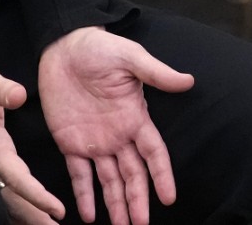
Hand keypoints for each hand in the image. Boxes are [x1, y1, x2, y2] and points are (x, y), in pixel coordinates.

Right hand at [0, 56, 66, 222]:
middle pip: (11, 199)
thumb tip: (19, 95)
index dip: (37, 196)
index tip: (57, 210)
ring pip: (3, 200)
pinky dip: (11, 207)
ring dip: (23, 216)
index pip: (17, 178)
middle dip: (32, 217)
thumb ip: (1, 89)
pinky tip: (21, 216)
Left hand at [39, 26, 195, 224]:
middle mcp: (118, 135)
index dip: (161, 176)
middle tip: (141, 224)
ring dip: (116, 204)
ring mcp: (95, 142)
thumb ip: (156, 73)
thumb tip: (188, 81)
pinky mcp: (70, 142)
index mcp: (135, 117)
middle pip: (133, 174)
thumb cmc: (100, 48)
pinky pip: (79, 174)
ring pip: (109, 181)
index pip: (154, 153)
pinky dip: (84, 195)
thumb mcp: (130, 57)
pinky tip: (89, 216)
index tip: (169, 198)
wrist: (63, 45)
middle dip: (138, 200)